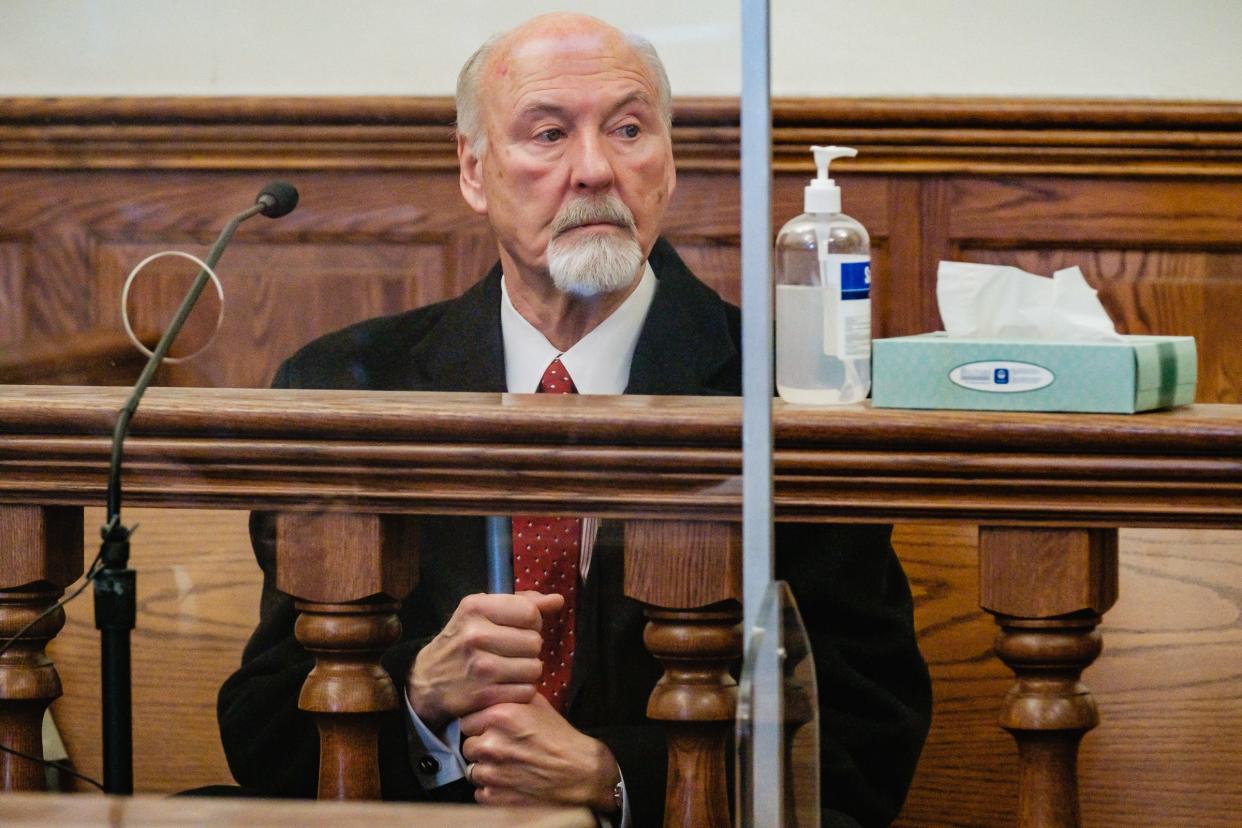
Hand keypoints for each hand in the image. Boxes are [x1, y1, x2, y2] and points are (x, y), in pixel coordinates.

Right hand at [407, 591, 563, 730]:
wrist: (427, 681)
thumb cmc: (462, 640)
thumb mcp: (483, 612)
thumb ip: (523, 603)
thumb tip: (558, 601)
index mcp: (475, 607)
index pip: (530, 613)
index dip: (532, 622)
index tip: (519, 628)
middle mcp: (476, 635)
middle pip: (535, 642)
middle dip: (529, 648)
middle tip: (513, 651)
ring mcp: (480, 667)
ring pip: (535, 668)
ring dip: (528, 671)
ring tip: (510, 668)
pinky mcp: (484, 695)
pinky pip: (527, 691)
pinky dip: (522, 690)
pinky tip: (506, 685)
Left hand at [461, 692, 620, 812]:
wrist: (580, 773)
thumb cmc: (560, 738)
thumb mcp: (537, 704)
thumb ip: (509, 697)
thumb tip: (491, 693)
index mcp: (499, 716)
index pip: (467, 720)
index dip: (479, 725)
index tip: (489, 729)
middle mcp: (491, 744)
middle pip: (468, 745)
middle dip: (482, 746)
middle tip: (501, 748)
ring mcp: (492, 774)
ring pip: (472, 770)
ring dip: (486, 769)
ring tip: (508, 766)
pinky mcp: (495, 797)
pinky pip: (481, 792)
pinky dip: (493, 789)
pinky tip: (511, 782)